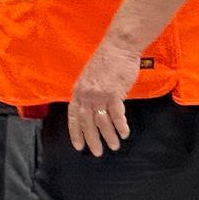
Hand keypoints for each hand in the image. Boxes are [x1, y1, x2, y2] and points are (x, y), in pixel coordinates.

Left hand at [67, 41, 140, 155]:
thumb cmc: (107, 61)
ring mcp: (99, 94)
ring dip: (109, 136)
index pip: (74, 116)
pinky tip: (124, 133)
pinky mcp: (114, 93)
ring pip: (102, 122)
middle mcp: (86, 94)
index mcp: (78, 90)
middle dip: (92, 140)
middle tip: (97, 152)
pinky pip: (116, 115)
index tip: (79, 146)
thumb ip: (88, 93)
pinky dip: (121, 126)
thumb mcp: (90, 78)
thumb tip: (91, 110)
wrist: (118, 46)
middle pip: (87, 123)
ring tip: (114, 146)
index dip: (75, 132)